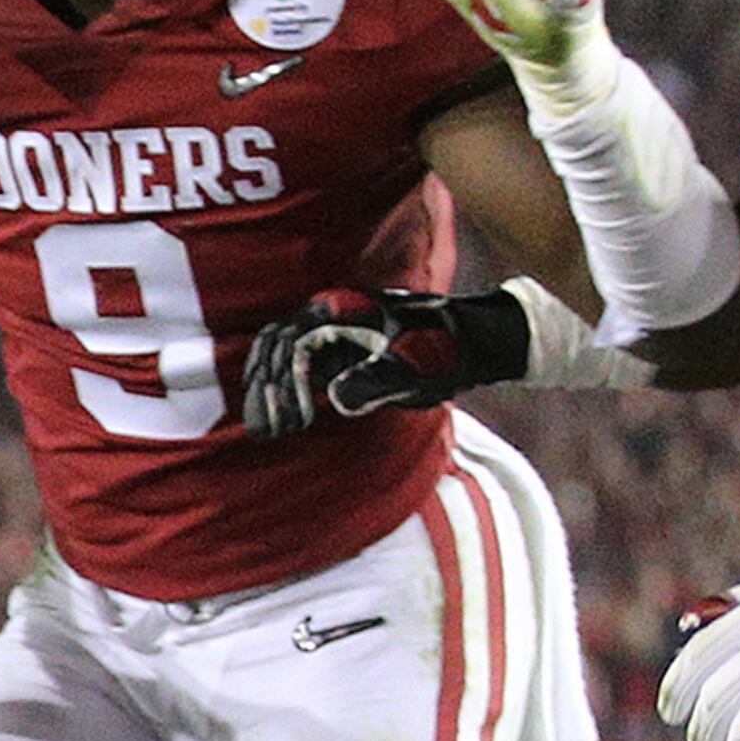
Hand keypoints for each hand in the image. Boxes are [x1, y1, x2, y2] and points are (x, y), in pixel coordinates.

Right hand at [240, 285, 533, 436]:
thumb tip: (337, 398)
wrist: (474, 341)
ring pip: (274, 356)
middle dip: (268, 391)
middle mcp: (326, 316)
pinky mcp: (330, 352)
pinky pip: (288, 366)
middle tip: (276, 431)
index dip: (288, 382)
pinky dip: (276, 391)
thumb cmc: (448, 347)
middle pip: (273, 348)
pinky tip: (276, 420)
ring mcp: (326, 333)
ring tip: (269, 431)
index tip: (300, 420)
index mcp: (341, 309)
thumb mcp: (417, 364)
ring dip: (265, 392)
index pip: (291, 341)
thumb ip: (378, 379)